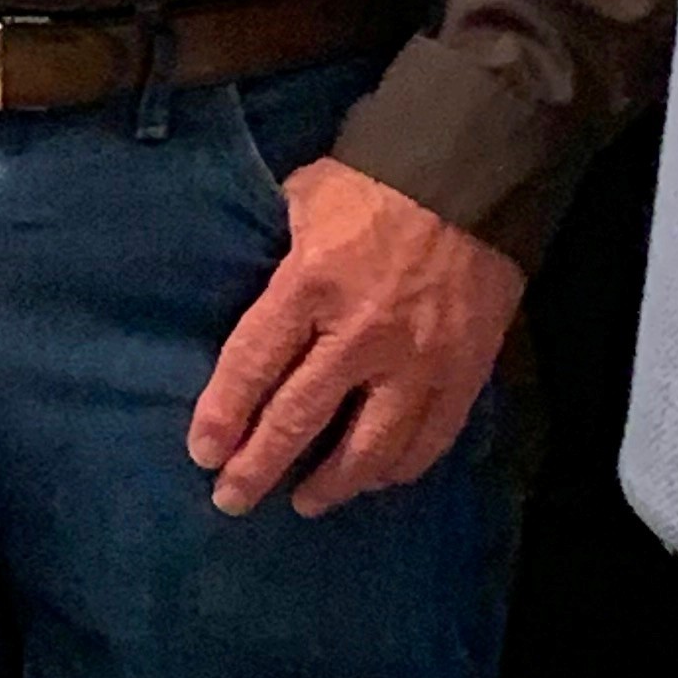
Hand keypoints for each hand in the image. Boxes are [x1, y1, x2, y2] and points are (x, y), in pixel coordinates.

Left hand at [186, 156, 522, 518]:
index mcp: (310, 284)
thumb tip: (254, 289)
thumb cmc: (376, 180)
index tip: (204, 454)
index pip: (253, 365)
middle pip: (299, 419)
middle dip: (259, 467)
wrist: (474, 175)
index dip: (224, 416)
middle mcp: (360, 333)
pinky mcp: (464, 372)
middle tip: (232, 500)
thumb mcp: (306, 197)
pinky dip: (399, 468)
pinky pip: (429, 439)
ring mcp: (418, 361)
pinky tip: (377, 478)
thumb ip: (279, 252)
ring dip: (332, 484)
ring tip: (306, 502)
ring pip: (369, 447)